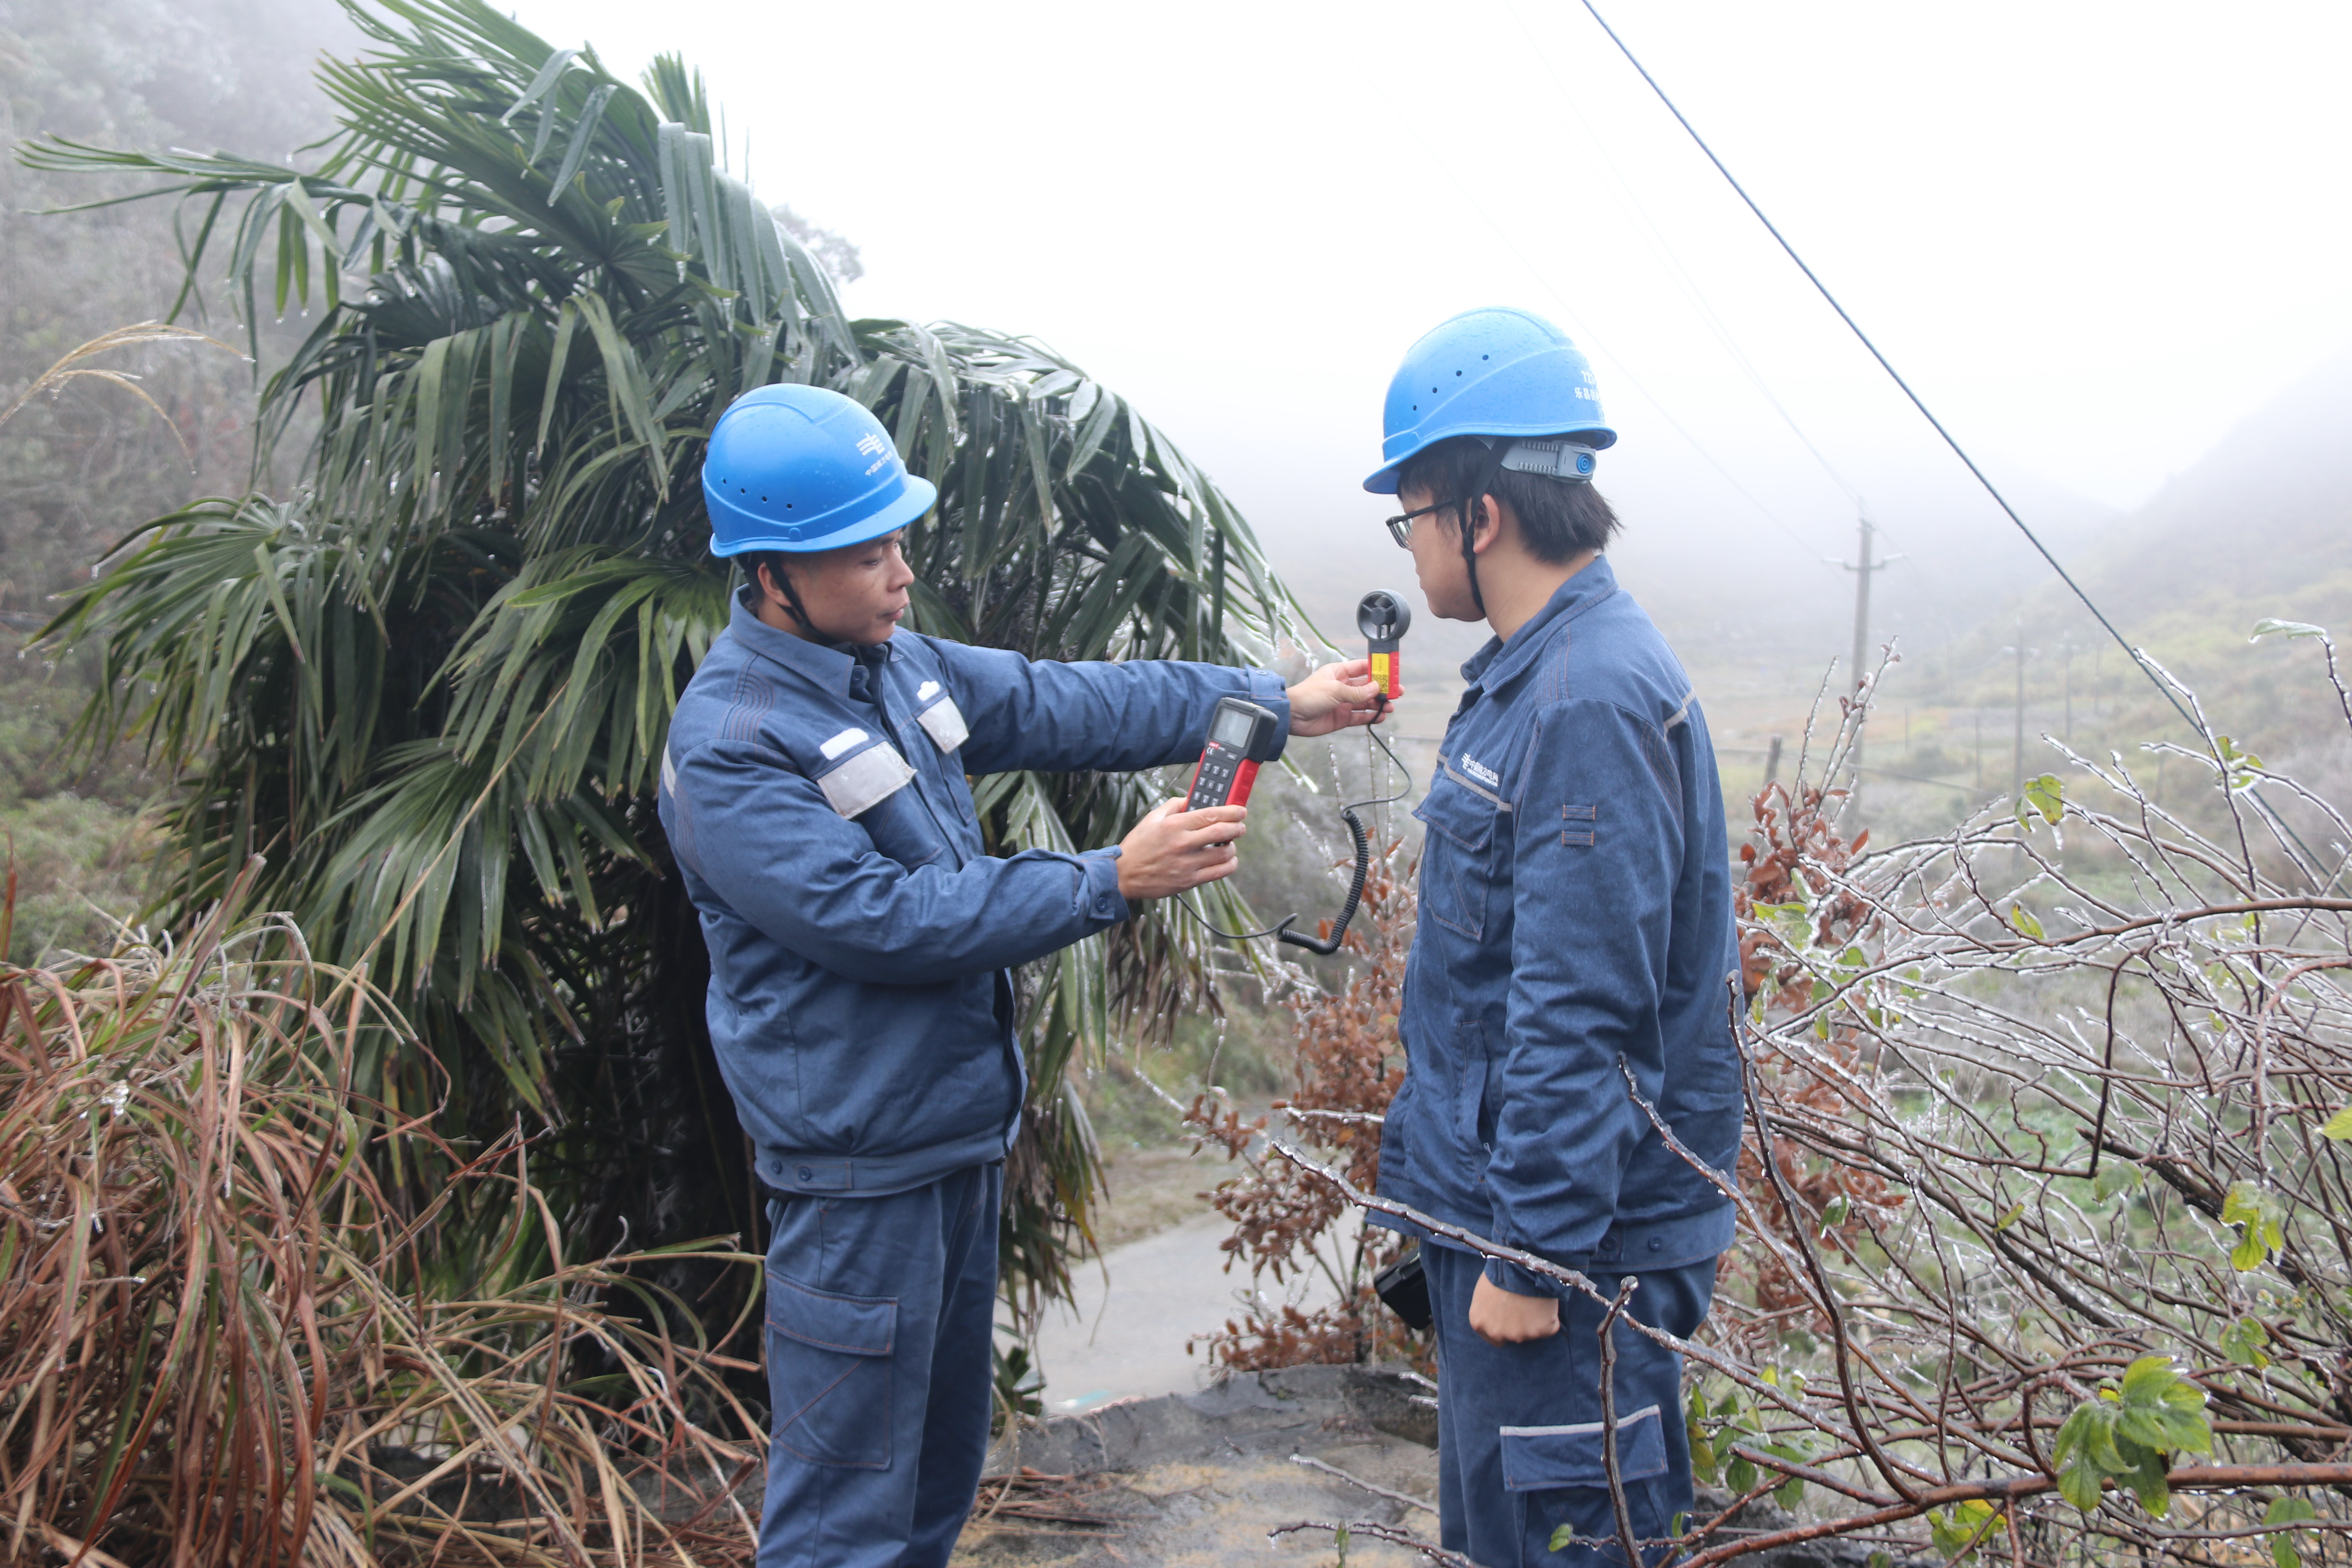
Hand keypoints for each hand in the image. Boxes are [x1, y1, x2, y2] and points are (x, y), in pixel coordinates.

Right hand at [1116, 797, 1247, 901]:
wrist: (1124, 875)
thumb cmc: (1138, 846)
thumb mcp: (1152, 819)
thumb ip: (1173, 806)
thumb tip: (1191, 799)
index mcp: (1174, 825)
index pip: (1210, 814)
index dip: (1231, 811)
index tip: (1240, 810)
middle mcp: (1183, 844)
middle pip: (1222, 832)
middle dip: (1237, 827)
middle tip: (1241, 826)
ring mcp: (1187, 864)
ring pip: (1223, 853)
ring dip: (1232, 847)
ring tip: (1230, 844)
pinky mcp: (1189, 881)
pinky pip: (1219, 873)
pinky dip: (1229, 865)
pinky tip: (1228, 860)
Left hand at [1287, 659, 1389, 737]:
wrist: (1291, 716)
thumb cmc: (1308, 696)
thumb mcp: (1335, 690)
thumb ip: (1357, 692)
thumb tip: (1376, 688)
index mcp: (1339, 673)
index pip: (1362, 668)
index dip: (1377, 669)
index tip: (1391, 672)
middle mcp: (1342, 687)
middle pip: (1368, 686)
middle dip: (1383, 689)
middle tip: (1397, 692)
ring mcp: (1343, 703)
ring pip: (1366, 703)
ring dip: (1378, 704)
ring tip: (1390, 707)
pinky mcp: (1341, 718)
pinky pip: (1360, 717)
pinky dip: (1371, 717)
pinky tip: (1380, 717)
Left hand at [1468, 1274, 1560, 1344]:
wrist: (1521, 1263)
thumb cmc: (1501, 1271)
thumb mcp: (1483, 1292)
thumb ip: (1487, 1310)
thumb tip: (1497, 1314)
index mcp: (1479, 1323)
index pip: (1492, 1337)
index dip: (1503, 1326)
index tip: (1510, 1315)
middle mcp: (1497, 1333)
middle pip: (1511, 1336)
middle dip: (1518, 1325)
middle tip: (1524, 1306)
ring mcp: (1520, 1334)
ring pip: (1531, 1332)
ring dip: (1534, 1321)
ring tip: (1534, 1300)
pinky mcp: (1542, 1331)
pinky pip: (1550, 1327)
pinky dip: (1550, 1318)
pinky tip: (1546, 1302)